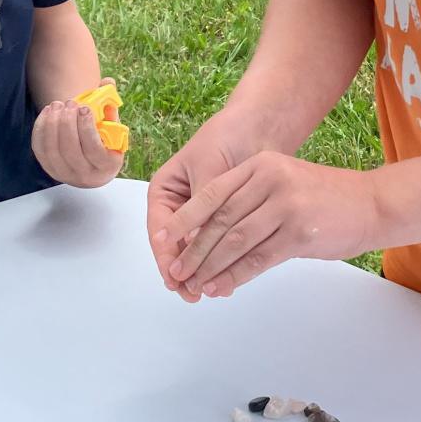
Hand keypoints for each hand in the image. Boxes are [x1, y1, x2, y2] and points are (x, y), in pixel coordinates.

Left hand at [32, 100, 124, 187]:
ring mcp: (65, 174)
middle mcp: (85, 176)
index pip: (94, 149)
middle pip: (70, 150)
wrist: (91, 164)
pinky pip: (40, 149)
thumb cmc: (105, 142)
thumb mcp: (113, 128)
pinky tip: (48, 113)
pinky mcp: (49, 169)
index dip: (87, 128)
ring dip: (53, 124)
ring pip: (53, 150)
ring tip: (58, 104)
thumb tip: (107, 82)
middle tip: (70, 103)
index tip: (85, 108)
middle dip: (67, 123)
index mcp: (106, 166)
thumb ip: (110, 105)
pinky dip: (41, 129)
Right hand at [147, 112, 260, 300]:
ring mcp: (201, 217)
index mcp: (164, 192)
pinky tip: (228, 277)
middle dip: (184, 270)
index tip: (175, 278)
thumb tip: (201, 242)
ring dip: (203, 271)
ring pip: (196, 251)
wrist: (259, 127)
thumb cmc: (227, 139)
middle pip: (175, 247)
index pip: (161, 230)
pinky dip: (221, 262)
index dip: (167, 257)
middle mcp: (179, 207)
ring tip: (212, 290)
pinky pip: (218, 247)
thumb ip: (205, 207)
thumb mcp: (209, 171)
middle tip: (192, 294)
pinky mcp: (223, 223)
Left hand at [158, 152, 383, 298]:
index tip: (163, 240)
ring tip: (193, 285)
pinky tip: (220, 286)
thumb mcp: (283, 184)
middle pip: (219, 220)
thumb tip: (211, 239)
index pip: (211, 194)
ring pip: (235, 241)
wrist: (372, 204)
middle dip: (193, 250)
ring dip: (209, 267)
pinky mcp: (299, 233)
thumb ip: (249, 203)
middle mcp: (270, 180)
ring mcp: (285, 206)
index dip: (184, 219)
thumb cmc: (325, 199)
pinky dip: (234, 275)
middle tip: (176, 272)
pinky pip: (258, 259)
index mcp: (260, 166)